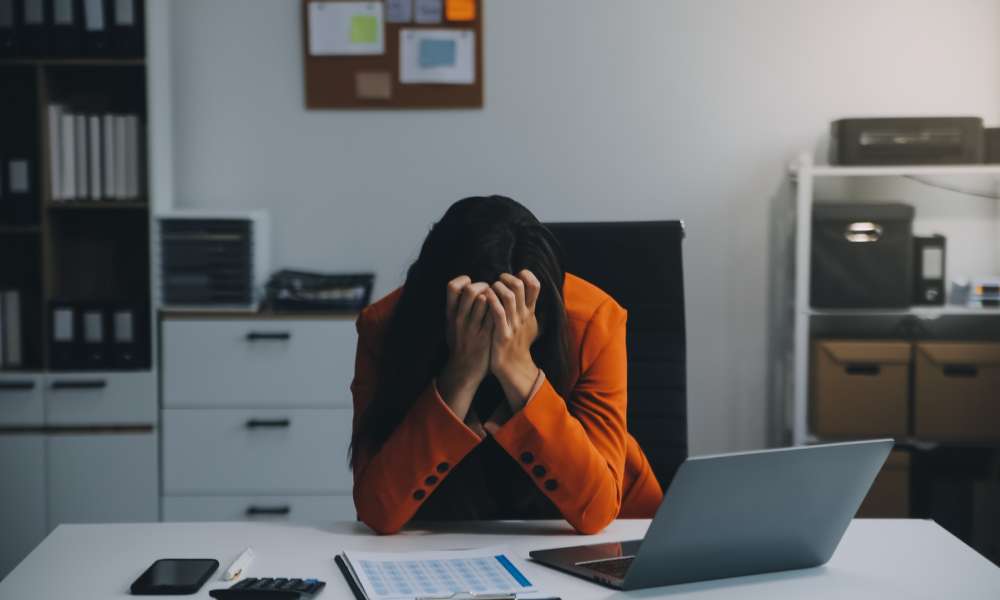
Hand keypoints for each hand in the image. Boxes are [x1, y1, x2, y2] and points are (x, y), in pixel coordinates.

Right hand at [438, 276, 492, 420]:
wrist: (464, 370)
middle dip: (483, 285)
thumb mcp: (451, 325)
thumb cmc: (460, 344)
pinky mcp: (486, 335)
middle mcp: (460, 319)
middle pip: (470, 290)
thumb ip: (456, 308)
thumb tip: (465, 288)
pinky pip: (495, 314)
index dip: (463, 280)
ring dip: (494, 295)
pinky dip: (500, 308)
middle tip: (489, 291)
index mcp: (450, 314)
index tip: (471, 283)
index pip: (452, 287)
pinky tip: (503, 310)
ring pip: (485, 300)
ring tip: (497, 300)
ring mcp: (473, 327)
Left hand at [485, 270, 541, 408]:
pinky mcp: (503, 334)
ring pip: (509, 297)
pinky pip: (498, 313)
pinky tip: (486, 298)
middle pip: (520, 286)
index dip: (525, 274)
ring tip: (490, 289)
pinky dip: (492, 301)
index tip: (514, 275)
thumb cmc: (518, 345)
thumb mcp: (529, 325)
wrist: (514, 368)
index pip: (535, 285)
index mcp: (529, 312)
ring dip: (497, 288)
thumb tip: (529, 294)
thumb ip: (529, 309)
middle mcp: (523, 316)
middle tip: (497, 281)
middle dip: (506, 278)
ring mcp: (513, 324)